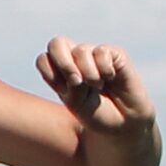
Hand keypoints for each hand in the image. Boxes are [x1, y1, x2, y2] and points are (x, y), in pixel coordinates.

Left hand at [36, 36, 154, 136]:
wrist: (121, 122)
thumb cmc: (95, 113)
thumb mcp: (76, 102)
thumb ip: (71, 82)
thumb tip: (80, 57)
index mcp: (59, 72)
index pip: (43, 59)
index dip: (50, 73)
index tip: (63, 91)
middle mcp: (75, 59)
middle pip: (57, 43)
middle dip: (63, 63)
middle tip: (76, 81)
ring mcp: (94, 54)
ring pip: (81, 50)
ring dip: (87, 73)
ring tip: (98, 86)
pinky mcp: (114, 53)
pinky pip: (102, 52)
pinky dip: (104, 70)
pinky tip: (111, 78)